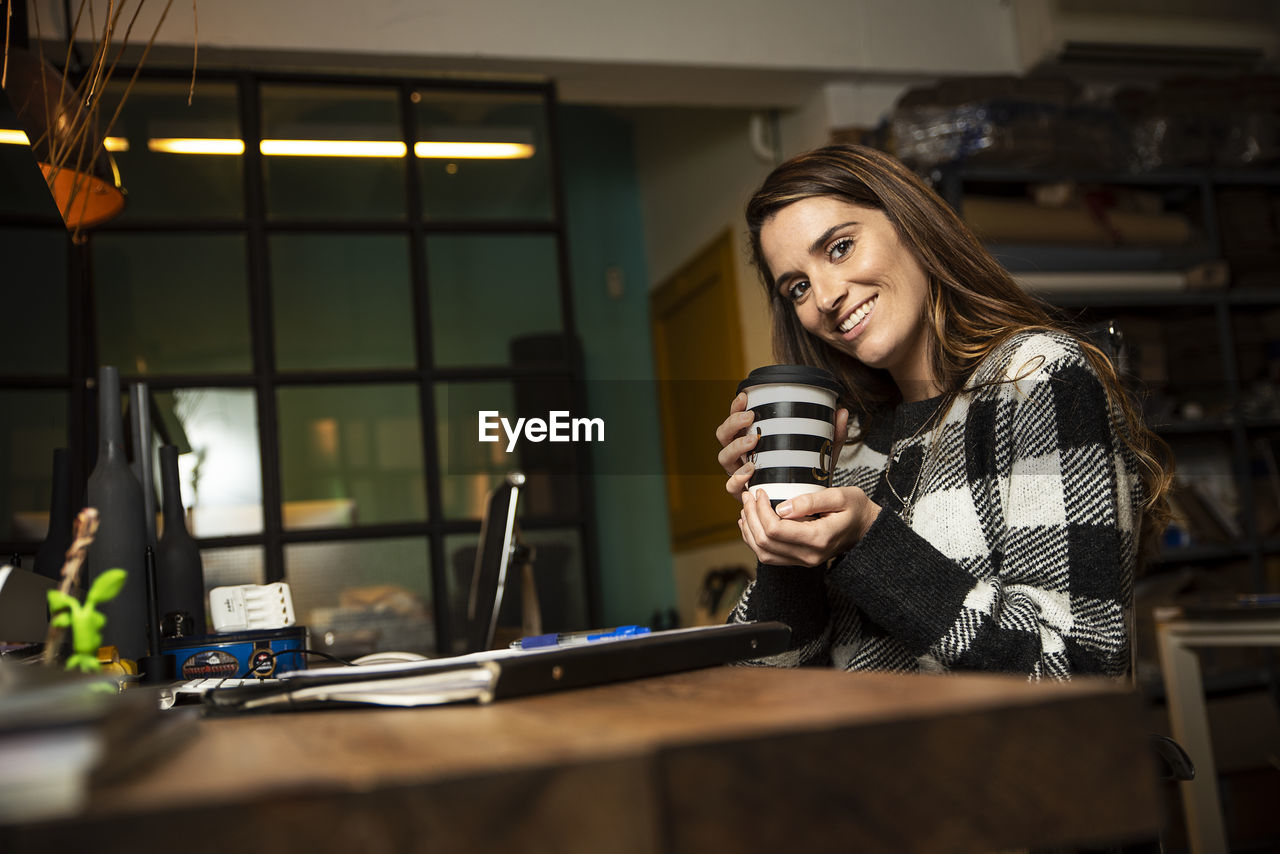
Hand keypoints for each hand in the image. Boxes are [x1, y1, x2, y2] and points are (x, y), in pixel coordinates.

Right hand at [717, 393, 849, 499]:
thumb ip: (832, 434)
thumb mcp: (820, 453)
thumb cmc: (807, 474)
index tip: (746, 397)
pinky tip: (750, 472)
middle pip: (723, 436)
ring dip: (735, 447)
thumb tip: (843, 411)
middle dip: (733, 424)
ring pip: (723, 458)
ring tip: (753, 442)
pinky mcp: (744, 495)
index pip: (736, 420)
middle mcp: (740, 456)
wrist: (806, 507)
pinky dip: (737, 478)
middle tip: (751, 418)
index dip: (735, 407)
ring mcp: (739, 475)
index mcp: (751, 440)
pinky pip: (731, 486)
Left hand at [738, 486, 880, 566]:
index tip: (760, 492)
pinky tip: (750, 523)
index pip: (776, 530)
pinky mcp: (799, 560)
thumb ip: (811, 501)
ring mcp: (804, 561)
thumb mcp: (840, 496)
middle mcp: (809, 555)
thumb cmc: (855, 508)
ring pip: (763, 553)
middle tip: (748, 496)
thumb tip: (781, 508)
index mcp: (819, 538)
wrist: (866, 528)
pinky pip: (769, 556)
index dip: (761, 510)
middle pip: (765, 542)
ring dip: (749, 530)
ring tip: (746, 508)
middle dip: (751, 517)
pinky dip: (754, 540)